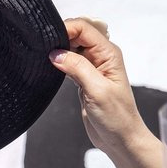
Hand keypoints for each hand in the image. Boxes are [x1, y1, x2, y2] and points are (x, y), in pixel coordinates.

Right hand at [49, 18, 149, 154]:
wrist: (121, 139)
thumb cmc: (117, 117)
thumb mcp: (97, 91)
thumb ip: (77, 68)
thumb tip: (56, 53)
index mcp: (109, 54)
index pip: (84, 28)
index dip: (66, 29)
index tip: (50, 41)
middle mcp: (101, 56)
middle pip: (76, 33)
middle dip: (60, 37)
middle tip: (45, 49)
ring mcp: (92, 66)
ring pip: (71, 46)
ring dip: (58, 49)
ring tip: (46, 57)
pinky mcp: (83, 77)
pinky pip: (68, 60)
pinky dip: (58, 61)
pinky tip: (51, 67)